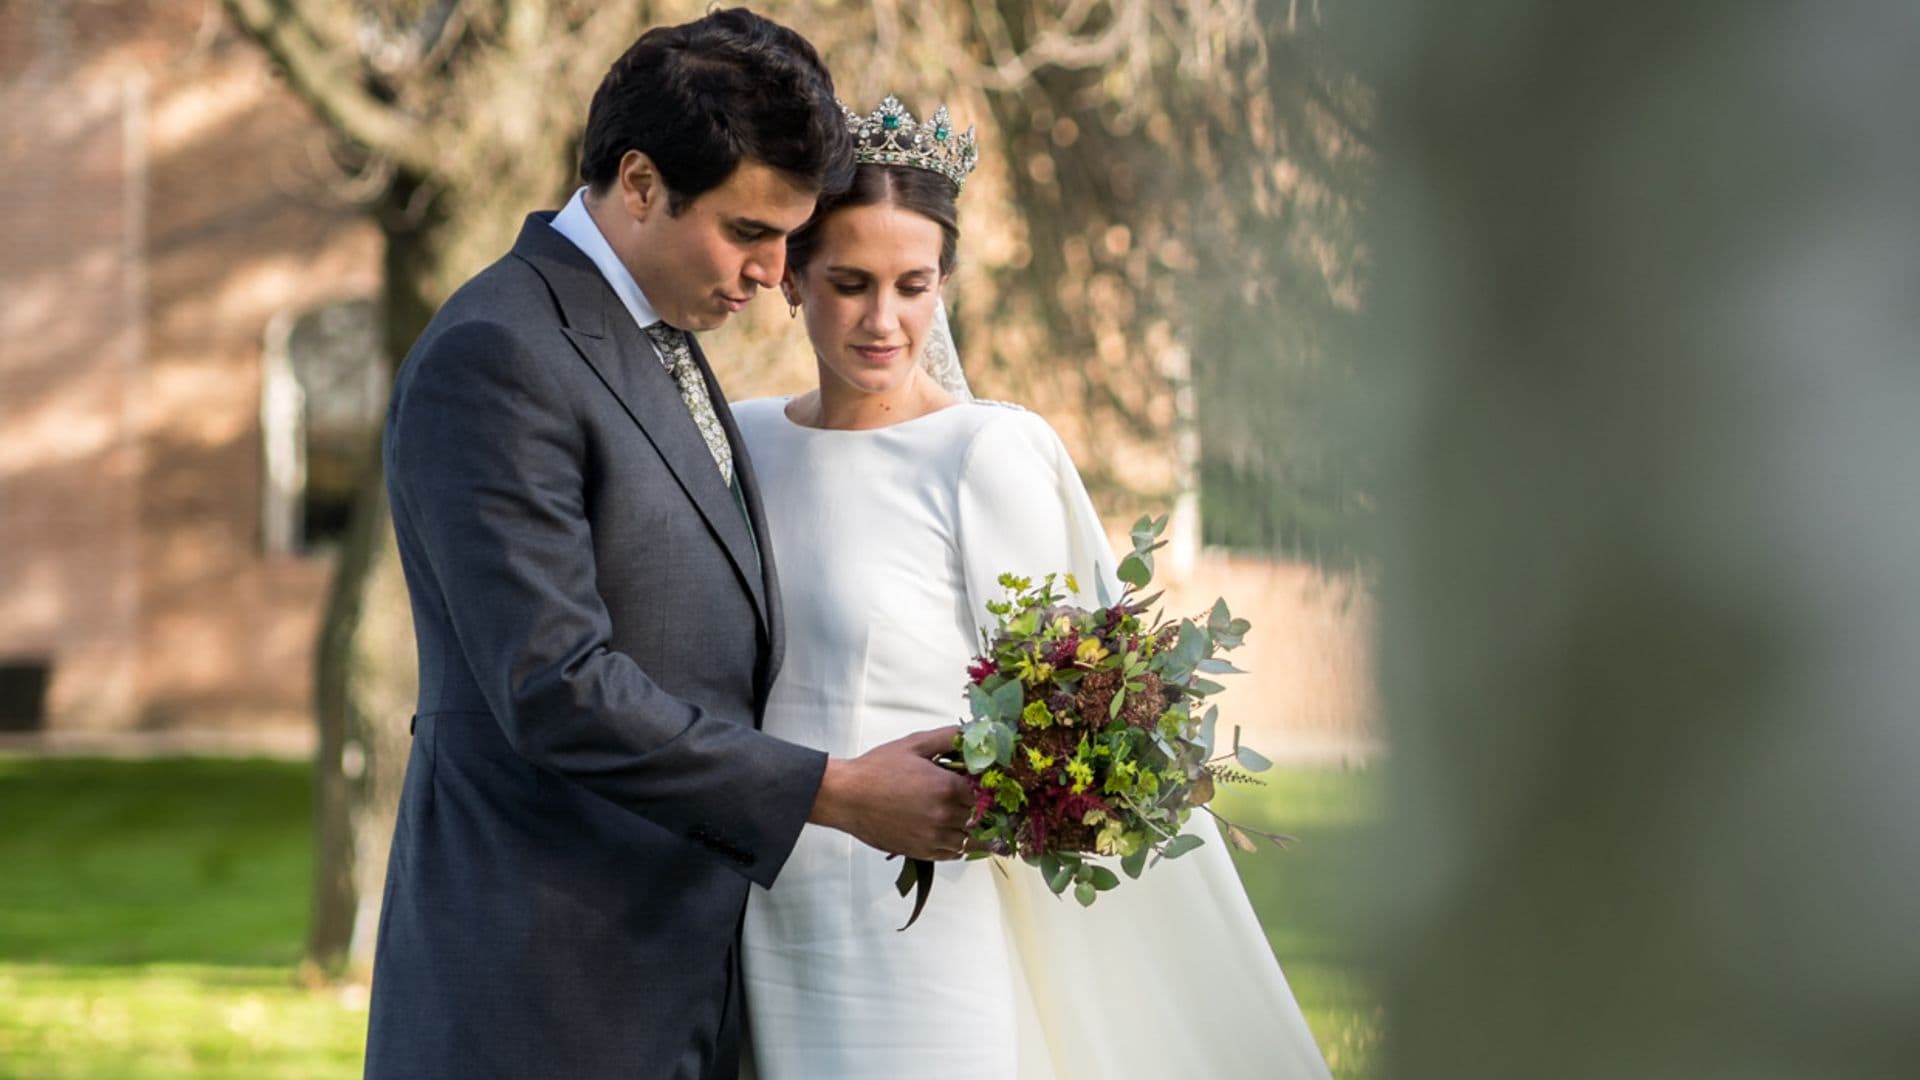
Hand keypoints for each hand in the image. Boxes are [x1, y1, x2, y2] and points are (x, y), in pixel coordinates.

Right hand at [808, 726, 974, 860]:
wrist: (847, 797)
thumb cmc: (877, 769)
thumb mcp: (914, 744)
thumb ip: (947, 737)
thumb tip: (973, 731)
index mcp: (947, 787)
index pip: (982, 790)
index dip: (978, 785)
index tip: (970, 780)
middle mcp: (945, 815)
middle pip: (977, 814)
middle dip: (972, 804)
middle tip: (960, 796)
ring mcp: (934, 837)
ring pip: (968, 837)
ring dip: (966, 826)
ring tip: (955, 814)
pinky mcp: (922, 852)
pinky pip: (952, 853)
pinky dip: (955, 844)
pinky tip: (946, 831)